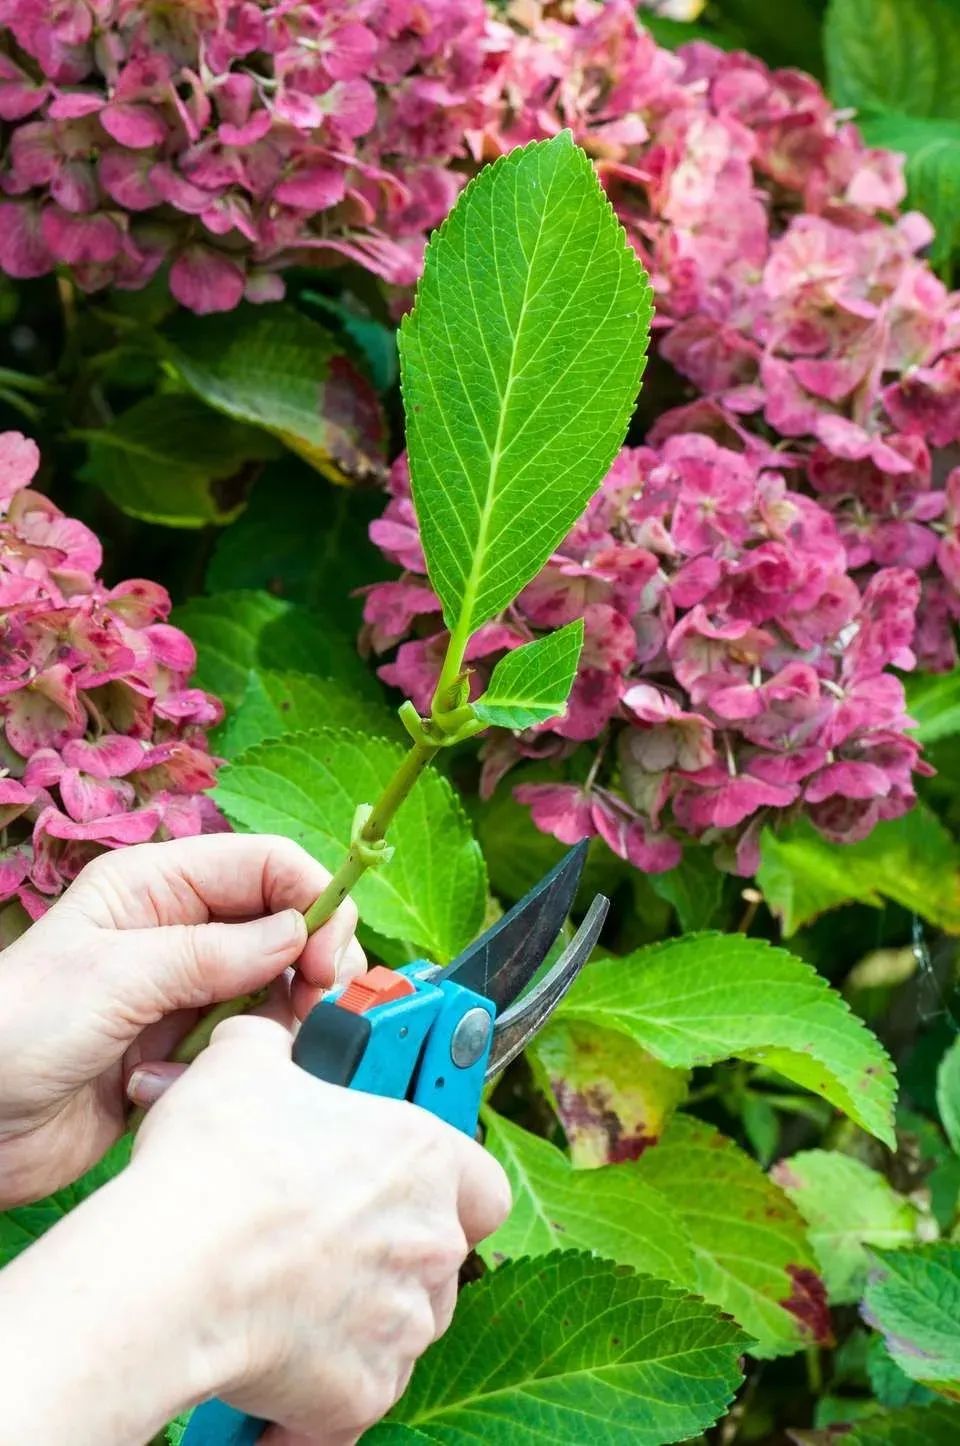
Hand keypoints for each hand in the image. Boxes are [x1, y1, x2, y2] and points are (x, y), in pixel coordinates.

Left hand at [0, 834, 365, 1206]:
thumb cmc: (15, 1030)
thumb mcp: (114, 977)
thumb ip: (212, 953)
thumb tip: (298, 935)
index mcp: (157, 884)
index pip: (267, 865)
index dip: (313, 900)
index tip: (326, 959)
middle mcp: (179, 928)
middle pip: (285, 924)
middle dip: (310, 963)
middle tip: (315, 1010)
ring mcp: (184, 990)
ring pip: (275, 987)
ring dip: (276, 1020)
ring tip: (247, 1053)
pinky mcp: (183, 1049)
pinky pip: (246, 1042)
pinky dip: (238, 1062)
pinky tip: (186, 1083)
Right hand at [132, 1015, 511, 1445]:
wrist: (172, 1268)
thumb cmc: (217, 1163)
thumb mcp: (243, 1065)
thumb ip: (274, 1050)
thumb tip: (265, 1045)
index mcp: (422, 1157)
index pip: (481, 1184)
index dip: (448, 1188)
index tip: (401, 1188)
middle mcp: (430, 1241)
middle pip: (432, 1257)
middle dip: (383, 1255)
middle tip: (317, 1243)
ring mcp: (403, 1323)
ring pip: (398, 1327)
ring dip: (355, 1318)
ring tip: (284, 1300)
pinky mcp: (363, 1392)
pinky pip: (353, 1396)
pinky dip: (318, 1392)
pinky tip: (265, 1366)